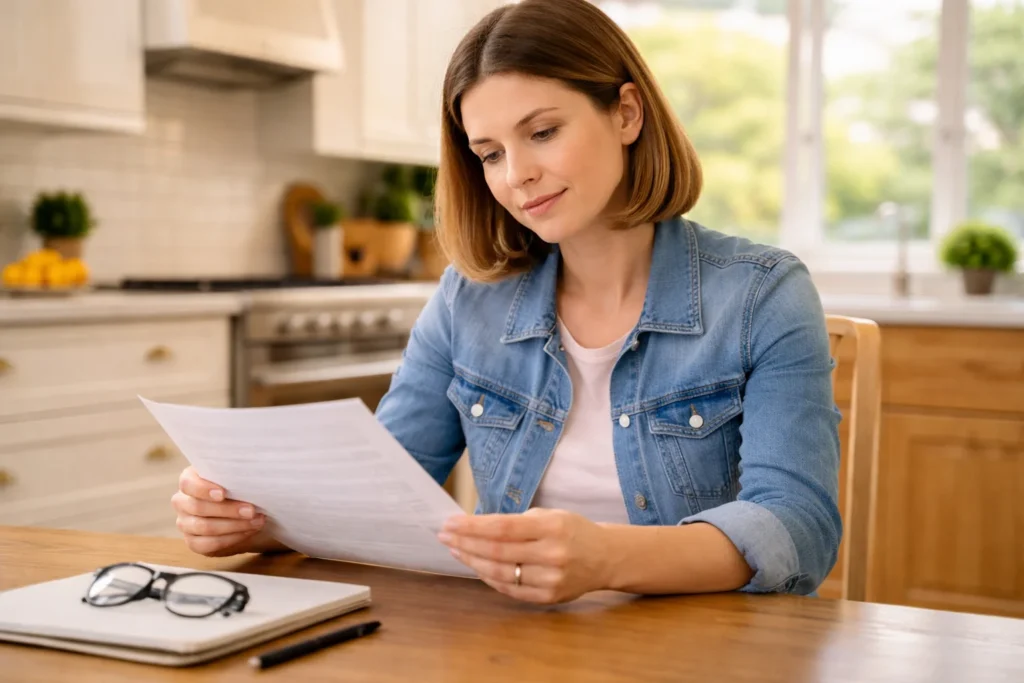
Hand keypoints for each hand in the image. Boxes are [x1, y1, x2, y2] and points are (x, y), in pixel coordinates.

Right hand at [171, 466, 272, 556]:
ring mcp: (185, 523)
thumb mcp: (235, 477)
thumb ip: (235, 474)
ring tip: (256, 521)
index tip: (223, 493)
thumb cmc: (237, 488)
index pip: (187, 483)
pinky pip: (207, 544)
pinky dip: (231, 539)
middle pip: (198, 507)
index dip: (203, 489)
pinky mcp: (193, 542)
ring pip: (204, 527)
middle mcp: (182, 502)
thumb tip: (250, 475)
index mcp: (189, 481)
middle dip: (228, 510)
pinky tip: (248, 532)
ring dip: (234, 525)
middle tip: (252, 510)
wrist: (242, 511)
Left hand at [437, 508, 609, 603]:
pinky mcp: (548, 598)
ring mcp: (551, 580)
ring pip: (500, 573)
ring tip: (456, 550)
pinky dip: (489, 578)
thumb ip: (518, 522)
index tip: (450, 523)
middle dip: (466, 543)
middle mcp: (552, 555)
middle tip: (445, 536)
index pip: (502, 528)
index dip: (472, 527)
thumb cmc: (573, 531)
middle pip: (497, 552)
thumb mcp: (551, 514)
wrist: (606, 558)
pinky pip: (510, 589)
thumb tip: (477, 526)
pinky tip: (476, 566)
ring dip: (472, 562)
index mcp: (552, 528)